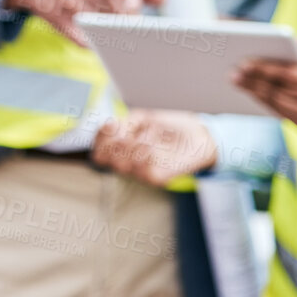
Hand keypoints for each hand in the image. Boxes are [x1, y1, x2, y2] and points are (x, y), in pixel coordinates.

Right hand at [3, 0, 164, 45]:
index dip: (127, 0)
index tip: (136, 14)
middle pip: (111, 11)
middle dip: (128, 23)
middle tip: (141, 33)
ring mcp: (66, 3)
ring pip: (99, 29)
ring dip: (115, 36)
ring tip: (124, 35)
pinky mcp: (58, 21)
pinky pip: (84, 41)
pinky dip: (97, 44)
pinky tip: (103, 41)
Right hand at [93, 110, 217, 185]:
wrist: (198, 135)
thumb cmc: (170, 126)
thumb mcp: (143, 118)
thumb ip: (124, 124)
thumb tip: (108, 129)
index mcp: (122, 144)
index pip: (98, 145)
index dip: (100, 136)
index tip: (112, 125)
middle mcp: (128, 159)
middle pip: (104, 158)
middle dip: (113, 143)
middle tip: (128, 133)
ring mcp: (141, 170)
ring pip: (121, 166)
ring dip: (129, 148)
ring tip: (144, 137)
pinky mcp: (157, 178)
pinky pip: (142, 174)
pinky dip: (143, 157)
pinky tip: (150, 147)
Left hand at [233, 55, 296, 139]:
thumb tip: (290, 40)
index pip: (286, 74)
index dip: (263, 69)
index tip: (244, 63)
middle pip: (277, 89)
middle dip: (252, 80)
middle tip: (233, 73)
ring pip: (275, 102)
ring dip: (253, 92)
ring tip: (237, 82)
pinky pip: (279, 112)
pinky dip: (264, 102)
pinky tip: (252, 93)